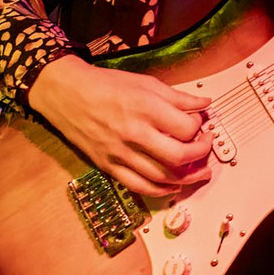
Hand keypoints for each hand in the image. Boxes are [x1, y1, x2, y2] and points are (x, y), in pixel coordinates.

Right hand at [29, 55, 212, 196]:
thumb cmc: (106, 85)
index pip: (186, 128)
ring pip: (161, 176)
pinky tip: (173, 186)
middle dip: (201, 155)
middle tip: (206, 147)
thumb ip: (178, 97)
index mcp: (146, 108)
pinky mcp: (108, 165)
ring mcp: (120, 152)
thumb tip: (205, 104)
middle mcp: (134, 133)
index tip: (200, 124)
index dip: (200, 128)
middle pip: (179, 156)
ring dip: (187, 177)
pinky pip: (138, 186)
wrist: (67, 93)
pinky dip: (160, 190)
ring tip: (200, 172)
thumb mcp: (146, 83)